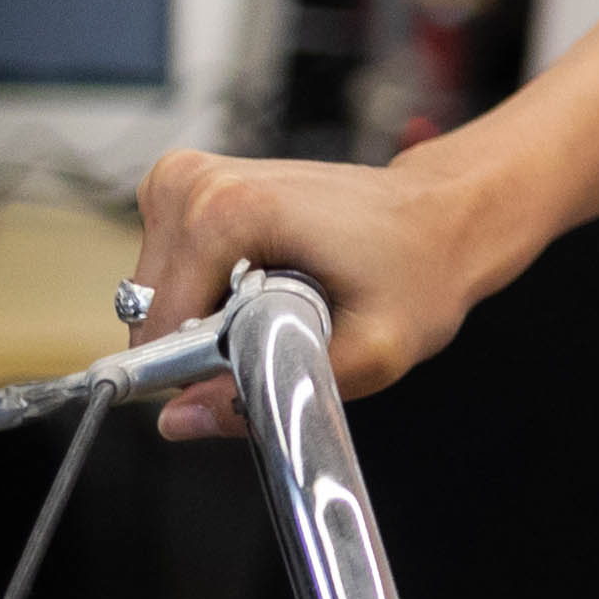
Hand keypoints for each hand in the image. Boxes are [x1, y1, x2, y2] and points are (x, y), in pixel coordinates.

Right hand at [126, 143, 530, 440]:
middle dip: (207, 341)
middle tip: (285, 328)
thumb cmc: (419, 272)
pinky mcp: (190, 185)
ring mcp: (189, 178)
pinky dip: (209, 288)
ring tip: (283, 301)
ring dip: (209, 315)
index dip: (203, 368)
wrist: (444, 217)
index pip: (159, 329)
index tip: (263, 359)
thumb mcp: (369, 354)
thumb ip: (269, 391)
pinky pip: (168, 267)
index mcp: (230, 212)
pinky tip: (265, 281)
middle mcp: (198, 183)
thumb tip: (178, 420)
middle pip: (153, 309)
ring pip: (156, 293)